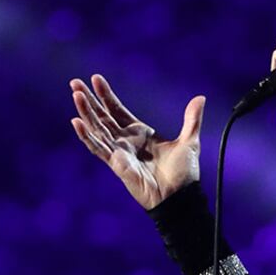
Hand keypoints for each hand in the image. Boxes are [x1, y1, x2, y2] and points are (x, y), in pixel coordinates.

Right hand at [69, 74, 205, 209]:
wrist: (180, 195)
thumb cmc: (183, 172)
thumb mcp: (189, 140)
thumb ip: (192, 119)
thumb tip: (200, 98)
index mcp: (140, 133)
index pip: (117, 110)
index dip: (106, 95)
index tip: (95, 78)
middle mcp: (126, 141)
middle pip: (102, 117)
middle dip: (89, 100)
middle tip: (74, 83)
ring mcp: (119, 152)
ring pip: (97, 129)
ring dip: (86, 113)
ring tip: (76, 96)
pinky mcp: (117, 164)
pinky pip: (98, 148)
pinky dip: (87, 136)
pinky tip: (77, 122)